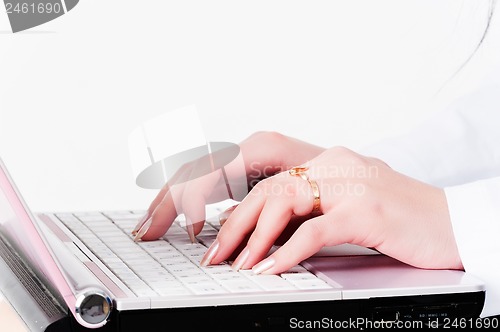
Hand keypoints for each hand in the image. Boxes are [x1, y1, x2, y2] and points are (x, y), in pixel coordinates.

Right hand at [132, 131, 324, 241]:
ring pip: (193, 174)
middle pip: (193, 170)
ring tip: (148, 224)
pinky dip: (185, 200)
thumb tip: (224, 226)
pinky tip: (173, 215)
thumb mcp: (306, 201)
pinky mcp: (243, 169)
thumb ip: (264, 213)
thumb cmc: (337, 186)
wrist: (356, 179)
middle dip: (166, 201)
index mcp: (261, 148)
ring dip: (168, 200)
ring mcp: (243, 156)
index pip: (209, 171)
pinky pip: (204, 181)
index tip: (192, 232)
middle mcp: (247, 147)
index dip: (193, 201)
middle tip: (146, 230)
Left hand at [201, 146, 463, 272]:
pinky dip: (288, 252)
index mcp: (328, 162)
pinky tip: (270, 270)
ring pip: (285, 201)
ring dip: (255, 236)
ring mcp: (351, 183)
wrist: (454, 222)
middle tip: (214, 254)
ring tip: (237, 263)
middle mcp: (336, 165)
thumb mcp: (345, 208)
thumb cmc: (399, 219)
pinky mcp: (367, 208)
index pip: (268, 179)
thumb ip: (305, 212)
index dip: (237, 208)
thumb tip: (259, 229)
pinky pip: (316, 229)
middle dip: (235, 223)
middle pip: (268, 188)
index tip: (216, 235)